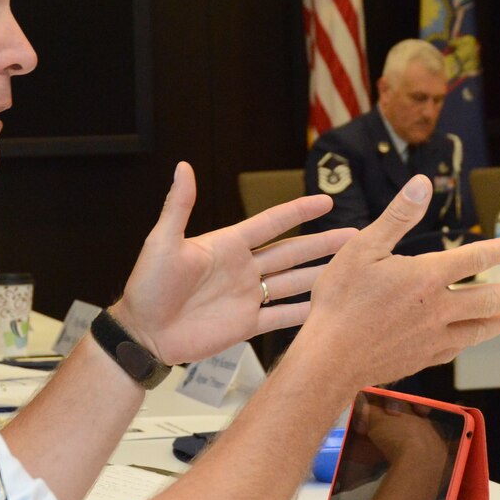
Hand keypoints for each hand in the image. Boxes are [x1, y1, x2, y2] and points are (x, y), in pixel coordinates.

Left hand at [115, 162, 354, 364]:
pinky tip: (328, 308)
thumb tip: (183, 166)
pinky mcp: (245, 325)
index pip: (271, 223)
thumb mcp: (162, 243)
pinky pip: (281, 317)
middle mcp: (243, 268)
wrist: (143, 333)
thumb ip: (178, 207)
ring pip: (293, 282)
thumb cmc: (147, 285)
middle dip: (323, 243)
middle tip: (356, 235)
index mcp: (228, 245)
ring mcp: (247, 297)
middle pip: (292, 252)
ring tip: (351, 268)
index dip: (298, 211)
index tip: (327, 201)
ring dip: (321, 274)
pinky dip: (304, 313)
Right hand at [292, 176, 499, 390]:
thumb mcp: (362, 248)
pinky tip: (472, 340)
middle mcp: (438, 308)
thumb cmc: (340, 300)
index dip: (499, 251)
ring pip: (479, 329)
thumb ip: (398, 216)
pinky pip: (456, 349)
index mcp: (426, 276)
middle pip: (488, 299)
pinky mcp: (422, 359)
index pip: (474, 259)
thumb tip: (422, 183)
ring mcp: (433, 337)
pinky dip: (471, 342)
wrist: (330, 358)